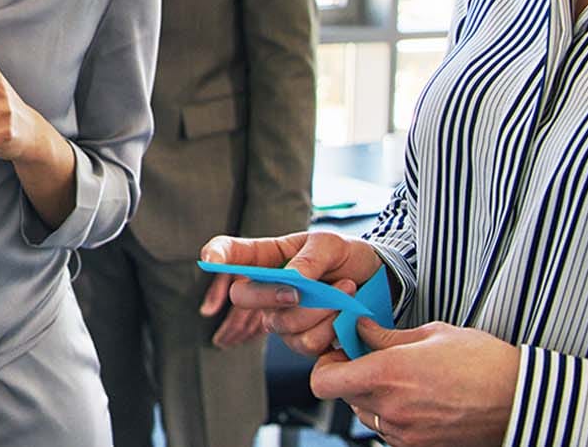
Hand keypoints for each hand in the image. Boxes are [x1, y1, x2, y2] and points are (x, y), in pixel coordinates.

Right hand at [200, 231, 383, 356]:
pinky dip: (330, 327)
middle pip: (242, 297)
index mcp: (266, 257)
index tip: (211, 260)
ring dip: (318, 309)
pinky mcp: (301, 341)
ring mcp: (281, 318)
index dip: (216, 256)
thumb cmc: (346, 257)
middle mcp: (266, 289)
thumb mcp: (330, 244)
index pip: (229, 253)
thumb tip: (292, 280)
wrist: (376, 283)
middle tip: (302, 288)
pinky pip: (305, 343)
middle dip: (271, 295)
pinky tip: (343, 312)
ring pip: (281, 324)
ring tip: (345, 289)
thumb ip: (309, 259)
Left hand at [309, 319, 519, 446]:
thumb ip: (386, 335)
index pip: (324, 381)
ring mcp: (403, 433)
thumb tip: (359, 329)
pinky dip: (391, 413)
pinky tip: (416, 396)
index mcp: (388, 374)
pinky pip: (387, 429)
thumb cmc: (482, 362)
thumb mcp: (432, 334)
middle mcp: (390, 408)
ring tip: (400, 377)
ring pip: (364, 413)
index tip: (342, 350)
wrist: (520, 401)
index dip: (326, 364)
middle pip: (343, 395)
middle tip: (372, 357)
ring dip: (371, 395)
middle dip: (350, 375)